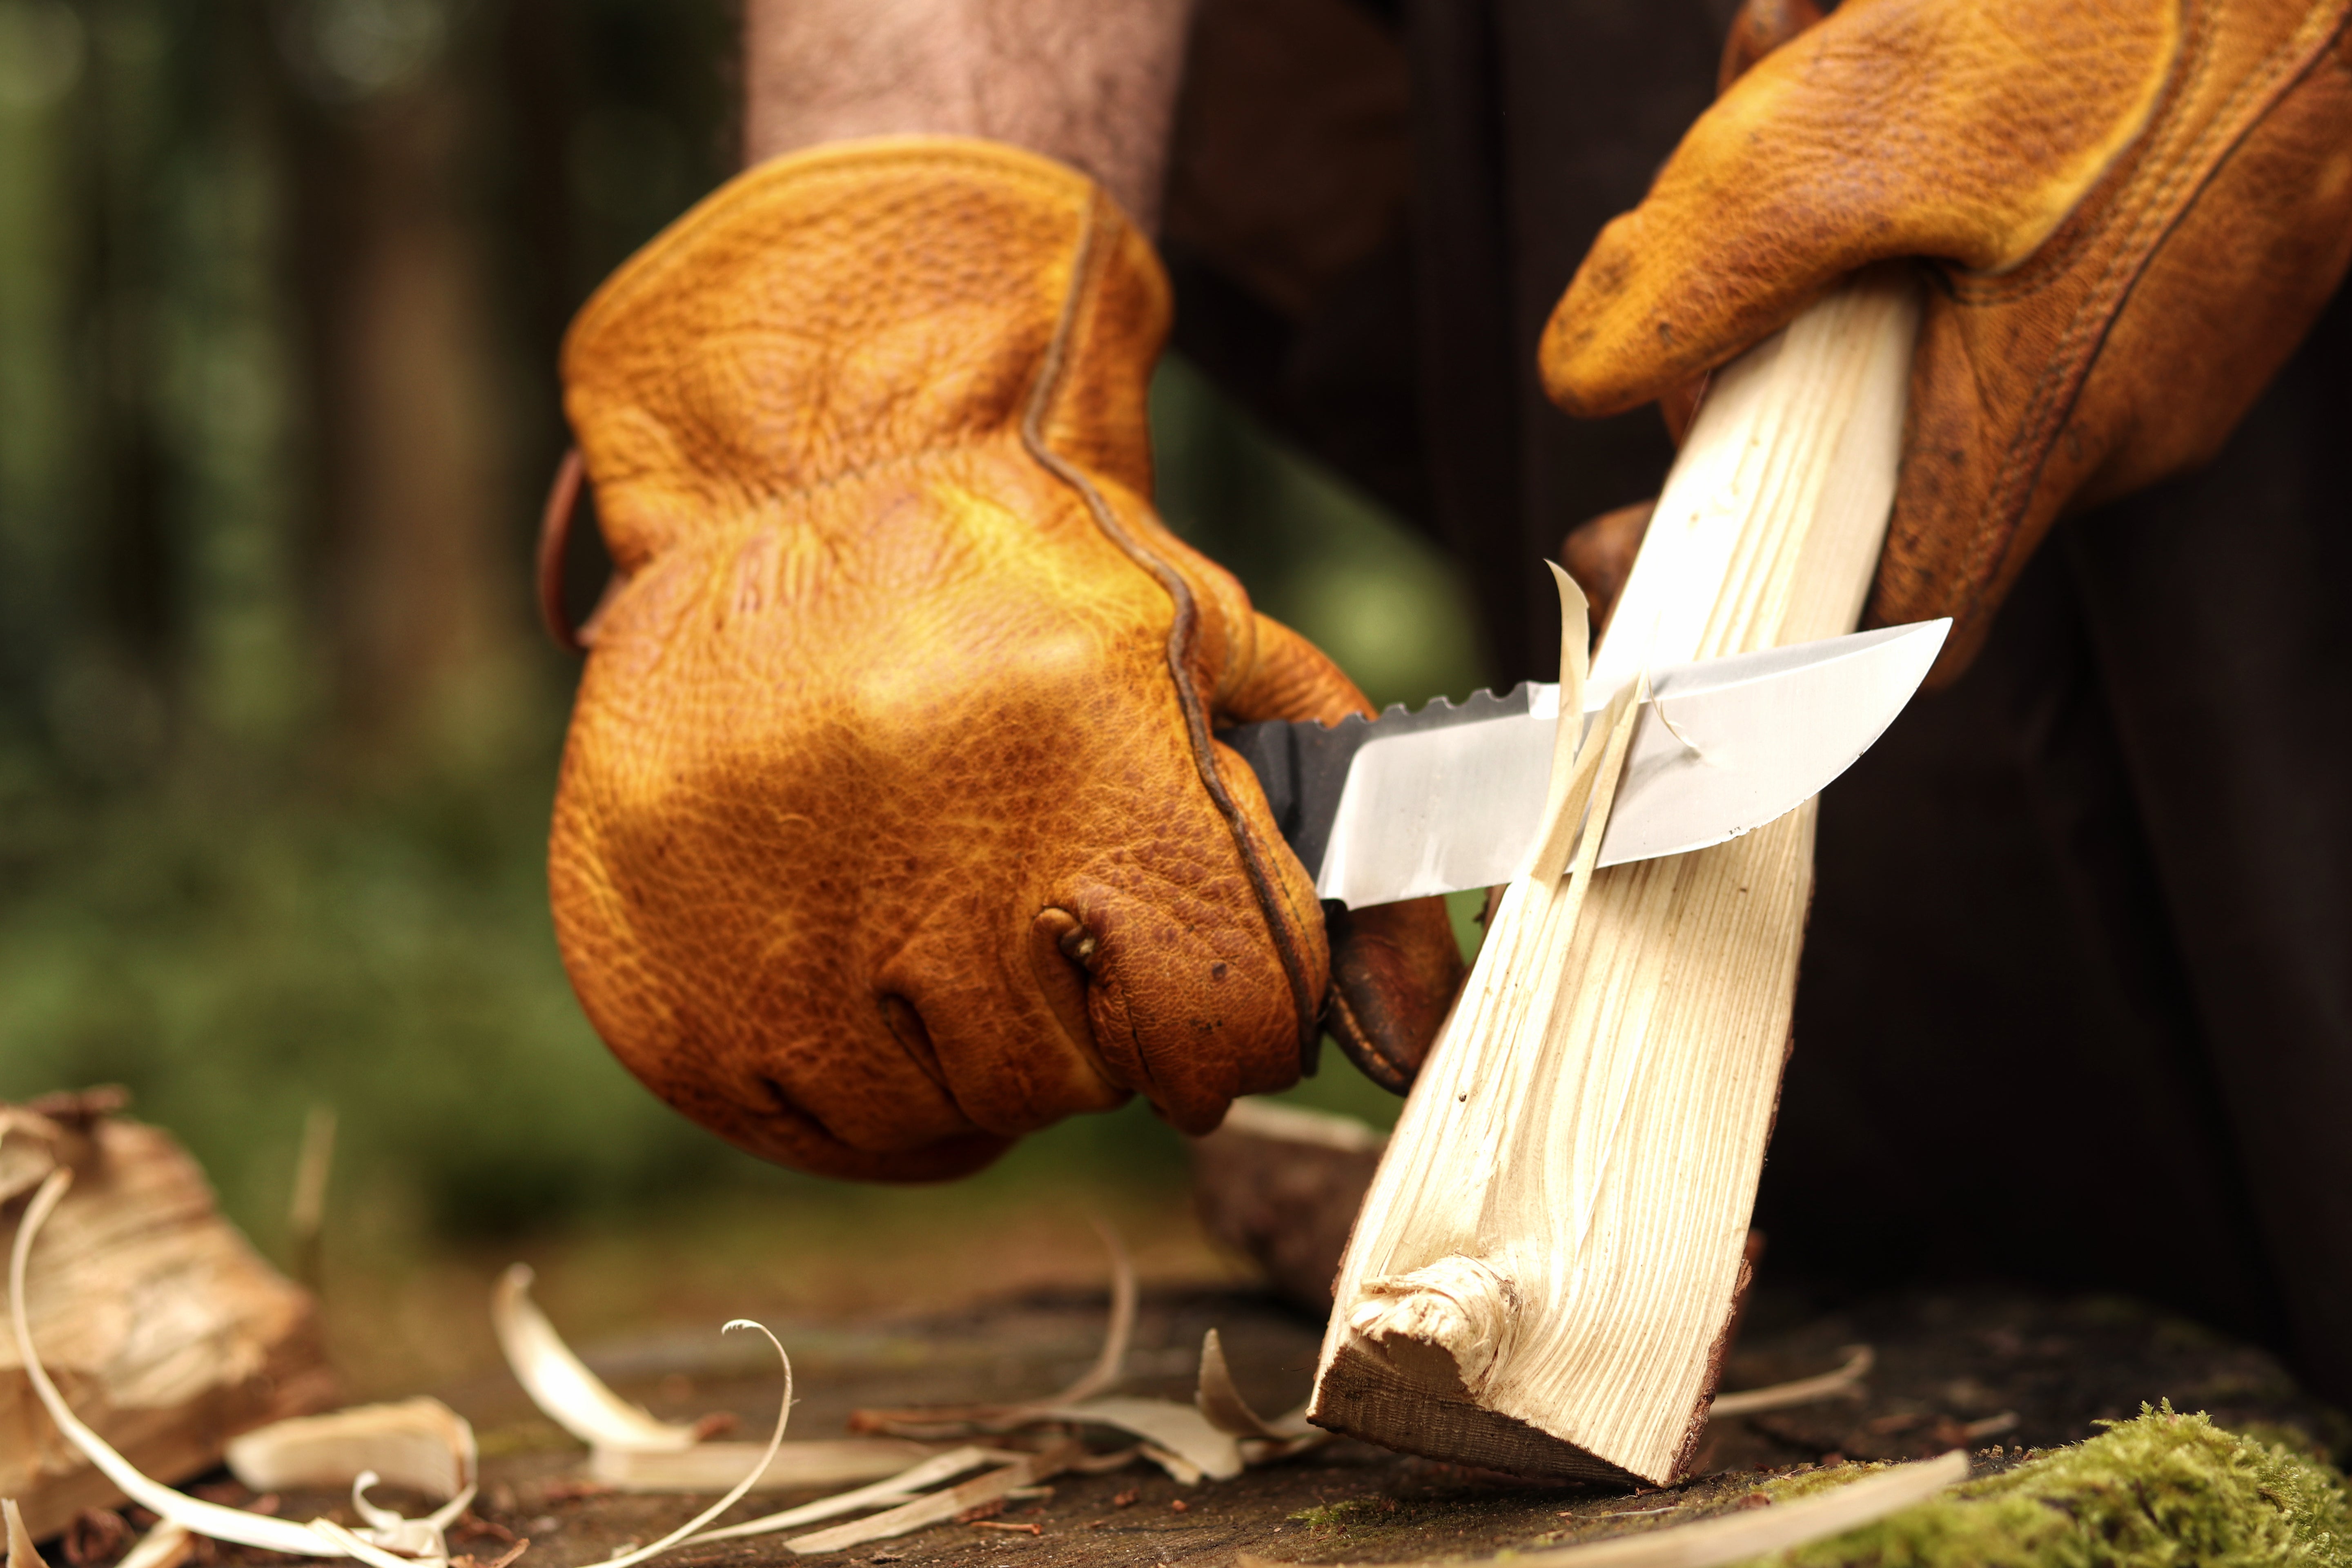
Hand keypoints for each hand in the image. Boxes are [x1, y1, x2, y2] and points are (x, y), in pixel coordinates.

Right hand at [546, 140, 1461, 1179]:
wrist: (801, 495)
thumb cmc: (1042, 592)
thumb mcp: (1229, 662)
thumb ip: (1354, 846)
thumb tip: (1421, 1038)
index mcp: (1085, 756)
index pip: (1221, 1031)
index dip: (1226, 1013)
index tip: (1191, 964)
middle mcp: (919, 848)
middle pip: (1084, 1082)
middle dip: (1096, 1017)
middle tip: (1044, 904)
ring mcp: (770, 931)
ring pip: (952, 1120)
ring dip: (978, 1052)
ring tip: (943, 912)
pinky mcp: (662, 989)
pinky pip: (825, 1137)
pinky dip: (869, 1081)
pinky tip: (860, 953)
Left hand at [1542, 0, 2351, 672]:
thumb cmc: (2131, 17)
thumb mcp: (1857, 126)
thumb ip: (1704, 270)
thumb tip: (1581, 374)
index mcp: (2040, 427)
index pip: (1889, 632)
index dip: (1753, 635)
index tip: (1634, 553)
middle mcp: (2118, 416)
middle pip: (1868, 450)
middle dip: (1747, 333)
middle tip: (1687, 205)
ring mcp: (2165, 342)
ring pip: (1931, 335)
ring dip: (1819, 222)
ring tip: (1791, 45)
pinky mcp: (2186, 263)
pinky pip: (2012, 267)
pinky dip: (1919, 180)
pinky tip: (1880, 36)